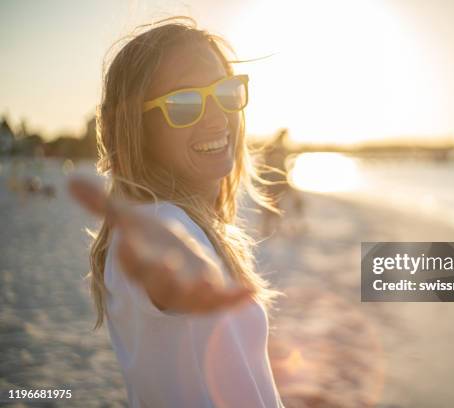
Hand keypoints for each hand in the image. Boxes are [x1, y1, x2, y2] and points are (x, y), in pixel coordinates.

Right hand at [68, 176, 253, 313]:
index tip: (125, 242)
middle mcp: (164, 280)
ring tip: (208, 281)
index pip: (131, 261)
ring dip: (199, 292)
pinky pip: (223, 302)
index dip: (127, 254)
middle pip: (160, 284)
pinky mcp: (212, 296)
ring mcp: (189, 291)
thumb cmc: (152, 241)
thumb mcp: (132, 219)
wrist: (178, 262)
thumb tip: (69, 180)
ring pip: (191, 298)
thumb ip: (103, 204)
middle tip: (168, 267)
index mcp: (142, 262)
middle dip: (164, 276)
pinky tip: (251, 291)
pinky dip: (235, 300)